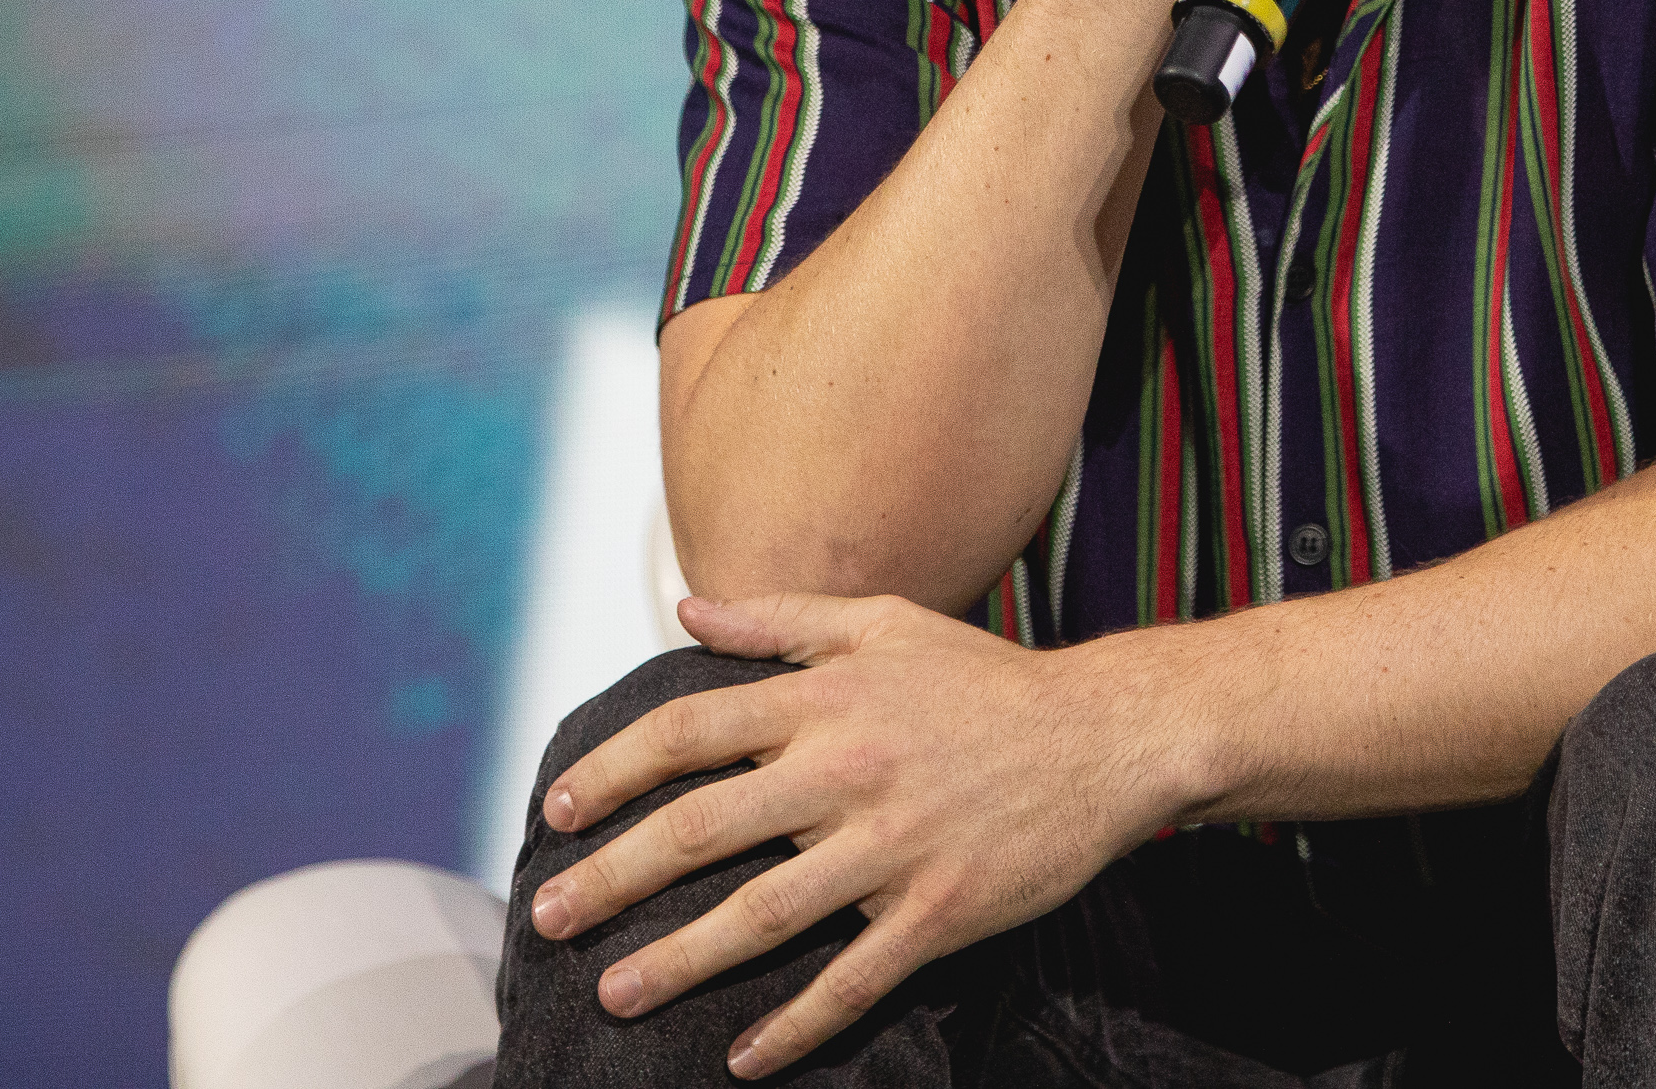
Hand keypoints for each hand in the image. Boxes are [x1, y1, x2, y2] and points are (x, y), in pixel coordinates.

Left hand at [528, 593, 1179, 1076]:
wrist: (1106, 737)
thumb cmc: (985, 679)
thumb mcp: (883, 623)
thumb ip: (779, 618)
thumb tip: (688, 610)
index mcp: (825, 698)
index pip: (689, 732)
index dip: (612, 770)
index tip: (558, 809)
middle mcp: (846, 771)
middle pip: (702, 829)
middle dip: (614, 877)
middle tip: (549, 916)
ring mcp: (892, 848)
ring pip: (763, 915)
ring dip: (681, 961)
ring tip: (614, 994)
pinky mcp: (940, 912)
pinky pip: (854, 980)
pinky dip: (795, 1024)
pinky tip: (742, 1054)